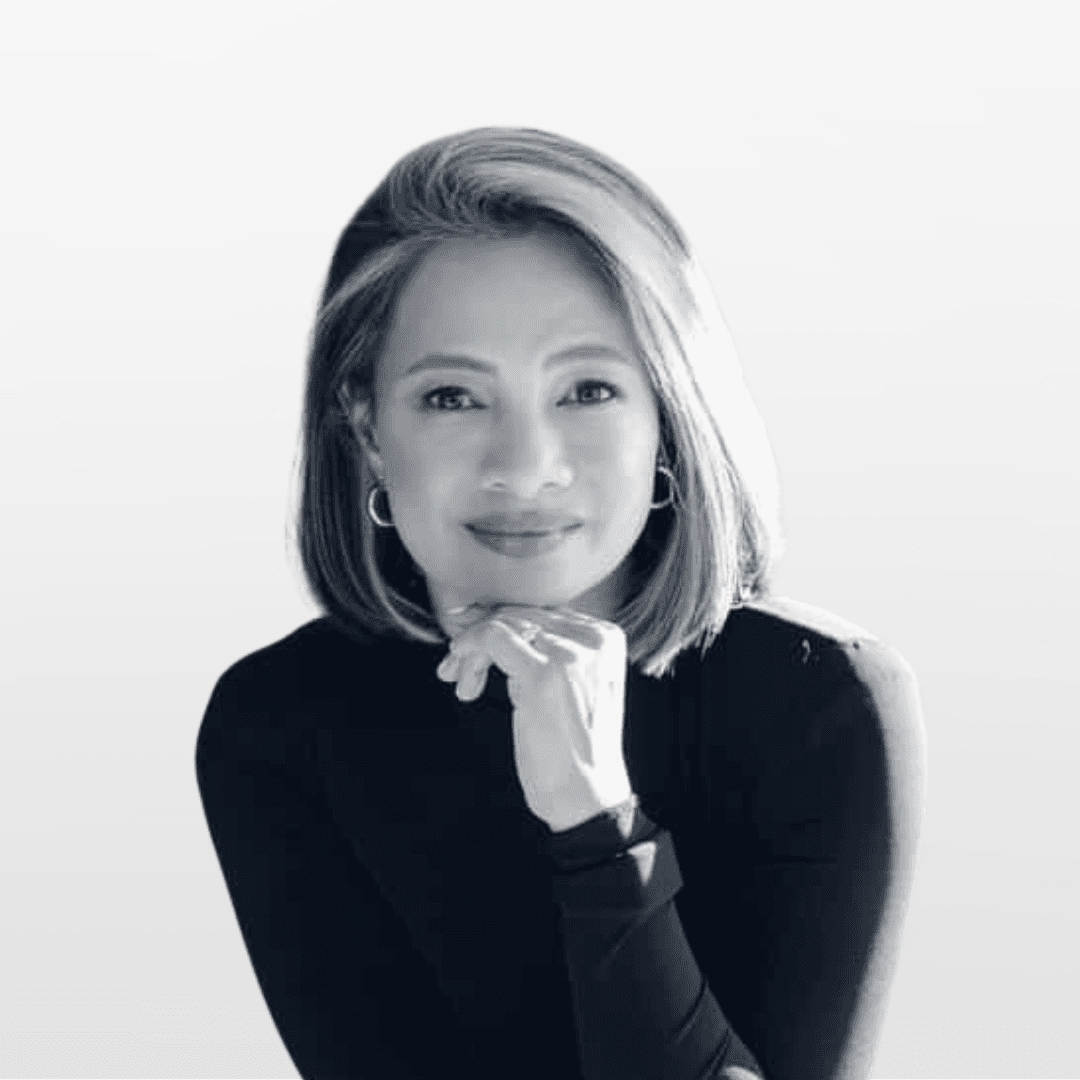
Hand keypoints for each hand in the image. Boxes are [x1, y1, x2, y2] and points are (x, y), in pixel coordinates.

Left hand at [436, 604, 633, 832]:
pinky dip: (469, 649)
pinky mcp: (545, 674)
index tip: (471, 642)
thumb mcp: (571, 685)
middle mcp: (595, 639)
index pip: (542, 612)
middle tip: (454, 662)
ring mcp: (571, 655)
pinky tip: (461, 675)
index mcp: (608, 637)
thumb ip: (546, 650)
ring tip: (459, 679)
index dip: (501, 623)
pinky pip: (494, 638)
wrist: (585, 796)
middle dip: (481, 634)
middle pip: (522, 613)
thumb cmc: (572, 748)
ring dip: (471, 649)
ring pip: (504, 624)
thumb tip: (493, 618)